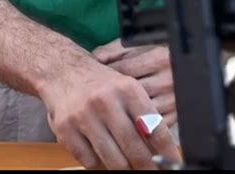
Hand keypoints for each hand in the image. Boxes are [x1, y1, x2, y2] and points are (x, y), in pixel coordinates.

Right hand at [39, 52, 180, 169]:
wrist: (62, 70)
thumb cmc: (99, 84)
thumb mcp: (125, 89)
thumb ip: (143, 115)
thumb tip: (161, 149)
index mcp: (127, 89)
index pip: (155, 128)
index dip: (166, 152)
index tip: (172, 163)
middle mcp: (106, 101)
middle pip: (134, 149)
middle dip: (147, 166)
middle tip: (151, 170)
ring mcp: (84, 116)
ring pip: (113, 160)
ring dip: (124, 169)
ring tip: (129, 167)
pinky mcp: (66, 130)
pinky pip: (90, 162)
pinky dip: (100, 166)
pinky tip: (104, 158)